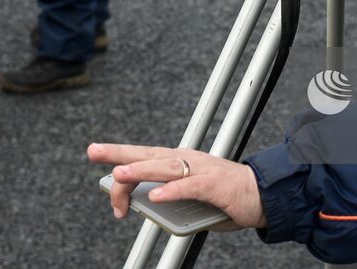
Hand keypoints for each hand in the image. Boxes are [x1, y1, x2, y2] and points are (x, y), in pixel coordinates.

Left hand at [87, 143, 266, 230]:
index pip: (146, 157)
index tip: (103, 170)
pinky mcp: (215, 184)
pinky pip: (190, 187)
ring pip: (166, 168)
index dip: (123, 162)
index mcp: (181, 161)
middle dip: (120, 153)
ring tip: (119, 174)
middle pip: (149, 155)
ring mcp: (202, 170)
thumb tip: (146, 206)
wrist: (263, 194)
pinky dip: (172, 191)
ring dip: (141, 171)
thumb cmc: (226, 196)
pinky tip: (156, 197)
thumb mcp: (191, 198)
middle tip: (94, 151)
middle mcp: (188, 160)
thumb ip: (170, 200)